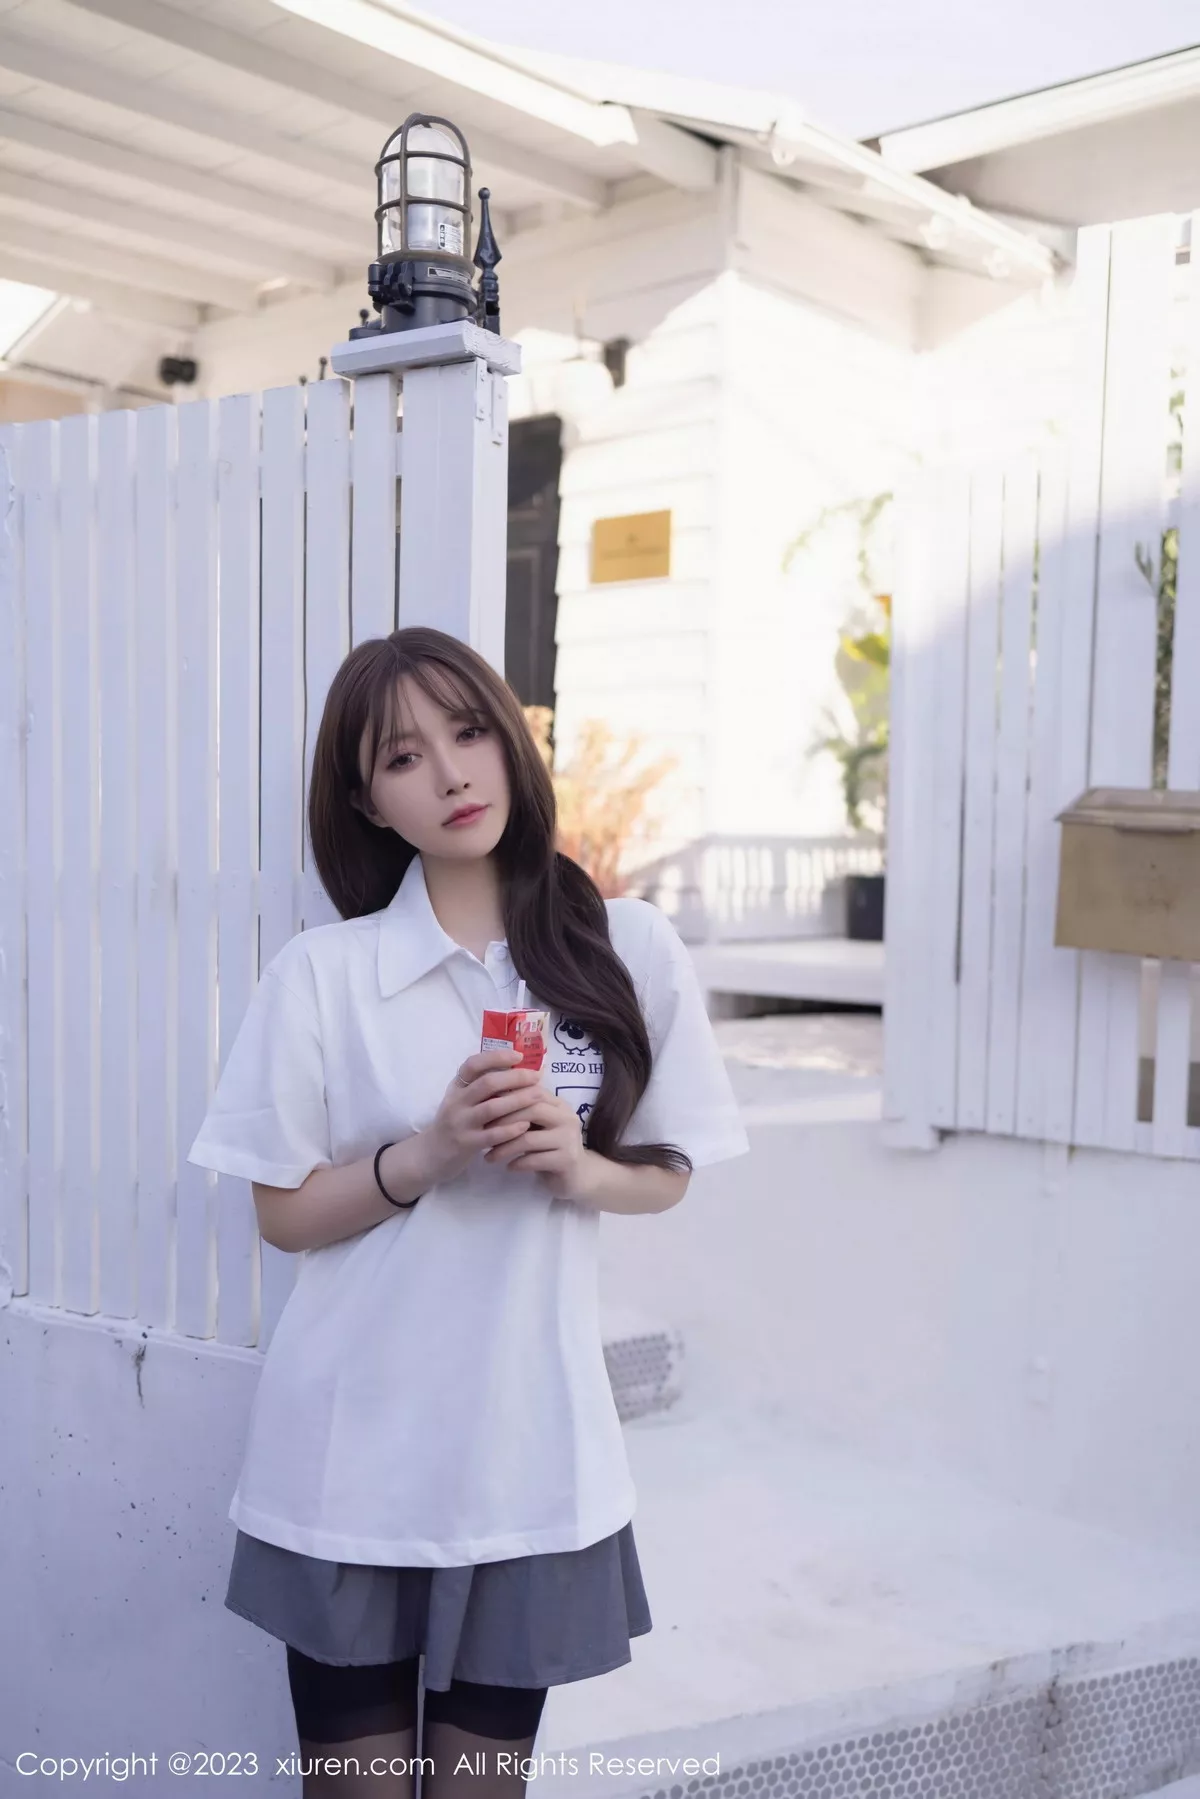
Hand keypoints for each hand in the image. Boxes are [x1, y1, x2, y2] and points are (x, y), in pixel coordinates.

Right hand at [421, 1049, 543, 1186]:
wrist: (430, 1155)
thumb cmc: (454, 1123)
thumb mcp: (461, 1100)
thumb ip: (480, 1087)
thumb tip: (515, 1070)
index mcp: (456, 1087)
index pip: (473, 1064)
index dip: (496, 1057)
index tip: (519, 1055)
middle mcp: (456, 1102)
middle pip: (487, 1083)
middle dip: (515, 1077)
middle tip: (537, 1076)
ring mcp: (460, 1123)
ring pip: (492, 1108)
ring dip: (518, 1100)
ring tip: (539, 1096)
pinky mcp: (466, 1144)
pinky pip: (491, 1135)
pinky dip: (510, 1129)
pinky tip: (526, 1124)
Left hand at [483, 1088, 596, 1201]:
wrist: (577, 1176)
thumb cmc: (550, 1147)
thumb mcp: (539, 1126)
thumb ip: (524, 1111)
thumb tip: (491, 1095)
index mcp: (559, 1105)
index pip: (533, 1091)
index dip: (508, 1097)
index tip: (485, 1107)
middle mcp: (567, 1118)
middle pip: (532, 1110)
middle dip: (504, 1121)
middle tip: (484, 1132)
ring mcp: (569, 1139)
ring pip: (529, 1139)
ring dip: (504, 1148)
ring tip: (489, 1156)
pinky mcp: (566, 1160)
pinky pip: (534, 1160)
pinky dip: (517, 1163)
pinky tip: (507, 1167)